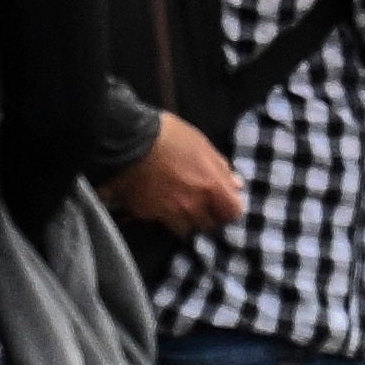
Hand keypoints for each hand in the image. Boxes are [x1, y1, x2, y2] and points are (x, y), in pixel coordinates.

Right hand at [101, 110, 245, 235]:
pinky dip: (161, 217)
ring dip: (184, 221)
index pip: (233, 213)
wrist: (128, 139)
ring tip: (178, 208)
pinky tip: (158, 205)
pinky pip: (160, 223)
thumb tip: (236, 184)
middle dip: (206, 217)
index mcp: (212, 185)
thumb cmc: (169, 135)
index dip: (229, 210)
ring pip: (185, 229)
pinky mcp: (147, 215)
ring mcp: (170, 212)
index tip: (223, 205)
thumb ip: (221, 168)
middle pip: (208, 225)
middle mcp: (194, 204)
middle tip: (199, 206)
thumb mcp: (201, 144)